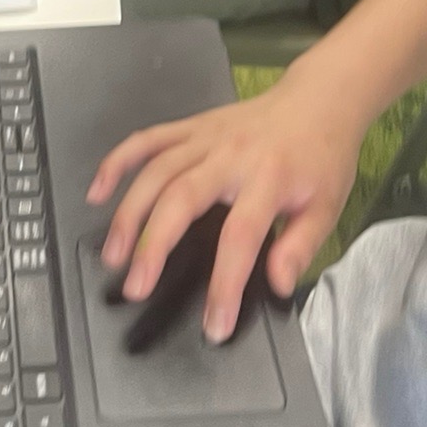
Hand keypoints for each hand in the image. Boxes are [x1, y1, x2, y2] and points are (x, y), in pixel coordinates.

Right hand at [87, 69, 372, 341]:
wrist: (319, 100)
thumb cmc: (323, 158)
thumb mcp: (328, 207)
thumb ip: (301, 246)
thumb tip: (277, 285)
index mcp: (270, 179)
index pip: (240, 237)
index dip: (224, 285)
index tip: (214, 325)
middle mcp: (231, 155)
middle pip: (181, 198)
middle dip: (153, 244)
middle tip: (135, 286)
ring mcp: (206, 138)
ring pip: (156, 170)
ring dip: (128, 211)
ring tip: (113, 254)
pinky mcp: (191, 126)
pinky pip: (147, 139)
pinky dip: (118, 161)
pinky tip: (98, 190)